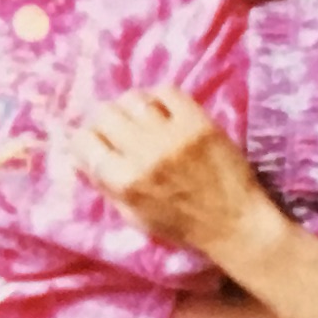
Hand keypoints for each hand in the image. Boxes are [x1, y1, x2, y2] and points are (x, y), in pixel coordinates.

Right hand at [71, 87, 282, 259]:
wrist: (236, 223)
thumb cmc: (182, 227)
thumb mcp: (134, 217)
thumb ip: (106, 186)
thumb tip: (81, 157)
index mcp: (125, 182)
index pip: (84, 141)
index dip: (84, 141)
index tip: (93, 145)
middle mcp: (144, 153)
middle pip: (105, 113)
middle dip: (104, 122)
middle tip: (116, 131)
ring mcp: (173, 134)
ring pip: (132, 98)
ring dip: (130, 108)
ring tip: (139, 119)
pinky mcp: (198, 121)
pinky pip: (166, 91)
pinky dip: (158, 98)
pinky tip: (162, 111)